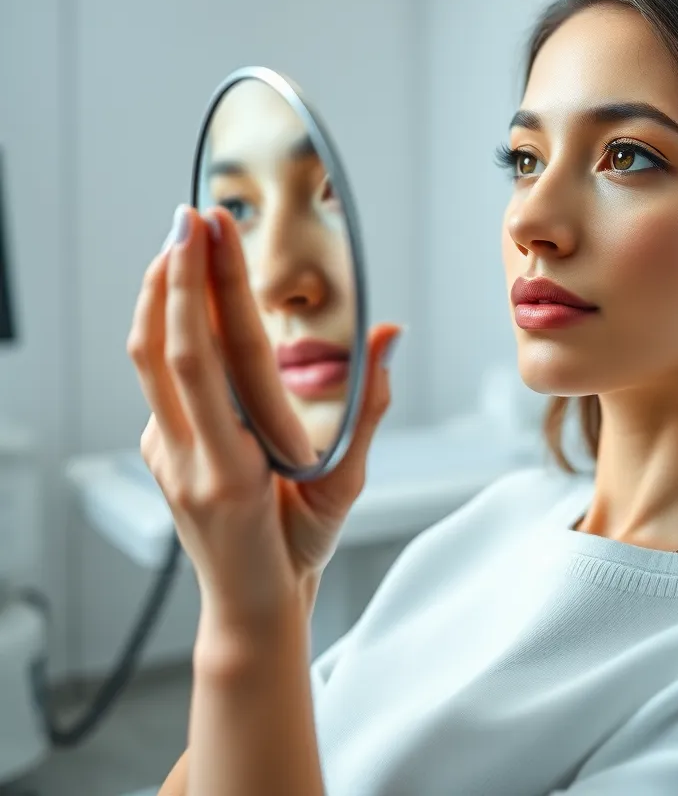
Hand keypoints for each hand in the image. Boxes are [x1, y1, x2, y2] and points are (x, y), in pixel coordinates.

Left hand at [127, 205, 401, 637]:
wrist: (248, 603)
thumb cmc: (302, 547)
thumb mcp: (347, 484)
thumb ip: (370, 407)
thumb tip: (390, 335)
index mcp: (236, 465)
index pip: (216, 358)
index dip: (209, 290)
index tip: (212, 233)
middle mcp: (188, 456)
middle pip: (169, 347)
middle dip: (177, 272)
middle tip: (192, 216)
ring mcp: (164, 453)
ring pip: (146, 359)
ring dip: (158, 294)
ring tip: (178, 242)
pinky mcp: (159, 449)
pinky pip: (154, 378)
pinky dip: (164, 327)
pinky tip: (184, 300)